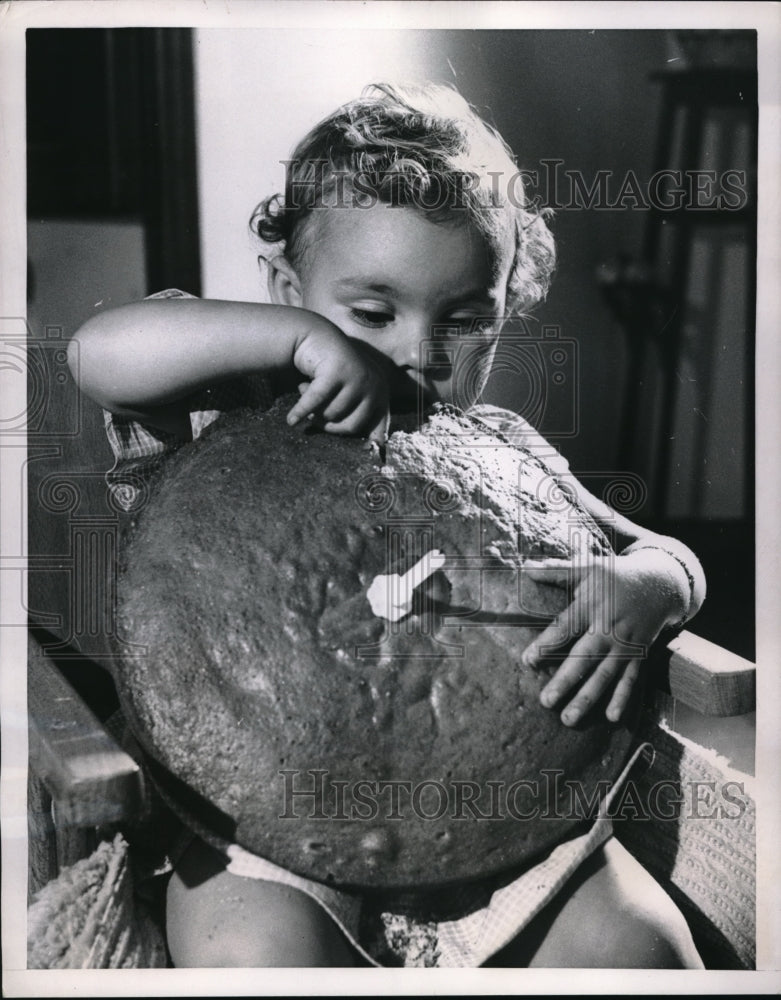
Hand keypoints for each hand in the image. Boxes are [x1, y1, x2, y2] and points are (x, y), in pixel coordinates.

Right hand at [288, 323, 389, 443]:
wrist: (316, 337)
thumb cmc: (333, 373)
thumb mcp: (352, 393)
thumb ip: (360, 414)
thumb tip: (375, 449)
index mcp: (381, 393)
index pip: (379, 427)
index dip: (372, 443)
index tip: (368, 457)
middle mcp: (374, 384)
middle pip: (353, 426)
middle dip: (330, 426)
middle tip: (315, 418)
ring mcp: (357, 376)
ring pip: (332, 414)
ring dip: (315, 410)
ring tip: (307, 394)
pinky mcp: (336, 371)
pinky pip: (315, 402)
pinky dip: (300, 411)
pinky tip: (290, 420)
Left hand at [521, 550, 688, 725]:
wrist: (658, 584)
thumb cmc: (614, 576)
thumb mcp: (587, 567)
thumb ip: (556, 571)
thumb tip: (525, 569)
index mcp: (591, 606)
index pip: (565, 628)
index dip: (546, 644)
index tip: (527, 662)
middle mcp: (608, 629)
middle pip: (585, 658)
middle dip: (565, 680)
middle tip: (545, 701)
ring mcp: (625, 645)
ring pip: (605, 675)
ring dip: (587, 698)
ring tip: (568, 719)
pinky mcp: (639, 655)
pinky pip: (630, 680)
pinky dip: (622, 698)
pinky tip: (611, 718)